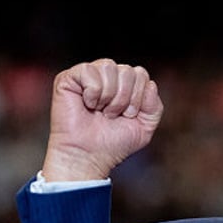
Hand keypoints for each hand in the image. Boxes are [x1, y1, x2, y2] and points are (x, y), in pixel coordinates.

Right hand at [41, 58, 163, 180]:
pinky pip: (89, 70)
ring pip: (109, 66)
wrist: (88, 156)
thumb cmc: (113, 143)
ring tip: (100, 111)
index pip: (141, 74)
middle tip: (112, 115)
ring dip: (109, 95)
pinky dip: (93, 92)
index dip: (138, 97)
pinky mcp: (68, 78)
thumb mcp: (145, 127)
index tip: (127, 115)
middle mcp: (107, 76)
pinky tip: (86, 104)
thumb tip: (150, 84)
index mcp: (124, 84)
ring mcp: (88, 75)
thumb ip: (155, 106)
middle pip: (128, 70)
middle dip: (125, 98)